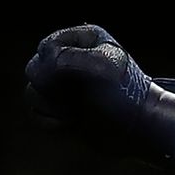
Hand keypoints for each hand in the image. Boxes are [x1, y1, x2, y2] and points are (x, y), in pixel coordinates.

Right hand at [23, 24, 174, 163]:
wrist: (141, 133)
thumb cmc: (127, 97)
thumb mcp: (102, 68)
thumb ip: (64, 60)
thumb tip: (38, 72)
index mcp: (83, 41)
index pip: (47, 47)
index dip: (54, 66)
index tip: (75, 79)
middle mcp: (71, 60)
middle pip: (35, 68)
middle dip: (53, 87)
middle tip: (78, 98)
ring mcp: (66, 86)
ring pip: (33, 91)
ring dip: (52, 106)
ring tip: (76, 112)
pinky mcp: (62, 109)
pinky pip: (37, 112)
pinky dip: (51, 121)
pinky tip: (71, 123)